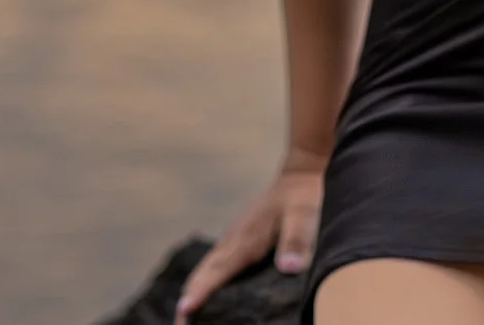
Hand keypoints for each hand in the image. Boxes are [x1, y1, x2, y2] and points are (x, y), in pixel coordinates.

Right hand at [173, 156, 324, 322]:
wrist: (302, 173)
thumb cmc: (303, 197)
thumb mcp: (304, 217)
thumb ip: (296, 242)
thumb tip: (288, 268)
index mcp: (246, 240)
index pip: (217, 271)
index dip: (200, 292)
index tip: (184, 311)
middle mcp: (234, 240)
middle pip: (203, 272)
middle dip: (189, 298)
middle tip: (178, 324)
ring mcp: (235, 238)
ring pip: (207, 268)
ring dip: (195, 289)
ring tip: (186, 315)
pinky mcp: (241, 239)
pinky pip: (217, 263)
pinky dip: (206, 280)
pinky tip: (211, 292)